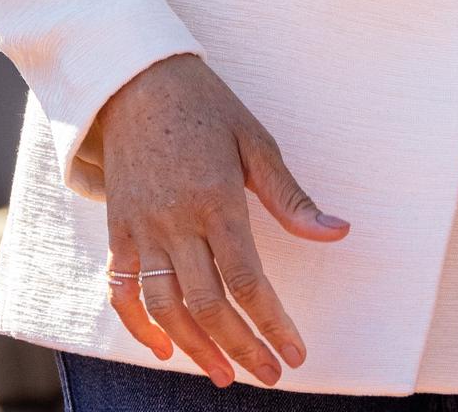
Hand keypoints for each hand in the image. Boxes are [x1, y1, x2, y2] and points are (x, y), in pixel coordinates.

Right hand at [96, 53, 348, 386]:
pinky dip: (140, 325)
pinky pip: (123, 291)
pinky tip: (164, 347)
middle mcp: (176, 223)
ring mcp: (142, 230)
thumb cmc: (207, 107)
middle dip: (240, 347)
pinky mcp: (118, 232)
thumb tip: (339, 232)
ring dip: (194, 347)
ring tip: (222, 375)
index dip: (272, 323)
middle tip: (268, 374)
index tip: (294, 352)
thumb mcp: (257, 142)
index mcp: (216, 200)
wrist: (138, 82)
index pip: (247, 280)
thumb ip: (292, 198)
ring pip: (165, 307)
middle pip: (208, 304)